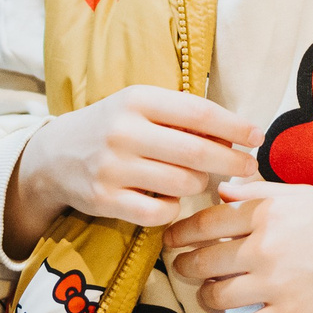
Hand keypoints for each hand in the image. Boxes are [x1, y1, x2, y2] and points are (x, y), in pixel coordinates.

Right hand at [4, 85, 258, 255]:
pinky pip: (160, 213)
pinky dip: (174, 209)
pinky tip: (171, 200)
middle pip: (196, 151)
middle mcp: (123, 131)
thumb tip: (237, 135)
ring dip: (200, 185)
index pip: (198, 112)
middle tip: (250, 168)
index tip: (258, 136)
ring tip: (198, 180)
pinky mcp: (105, 200)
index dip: (234, 127)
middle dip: (231, 162)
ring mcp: (113, 167)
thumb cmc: (112, 127)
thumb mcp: (140, 107)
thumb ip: (181, 117)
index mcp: (137, 100)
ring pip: (182, 183)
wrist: (53, 156)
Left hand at [167, 179, 312, 312]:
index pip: (206, 223)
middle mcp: (265, 246)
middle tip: (185, 268)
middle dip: (186, 267)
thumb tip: (224, 191)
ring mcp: (276, 284)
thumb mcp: (303, 193)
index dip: (182, 233)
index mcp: (267, 212)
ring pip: (216, 296)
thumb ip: (260, 191)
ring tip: (211, 295)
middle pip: (203, 261)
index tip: (174, 239)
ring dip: (206, 298)